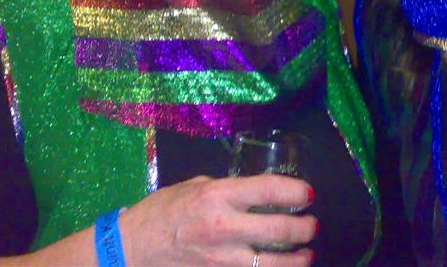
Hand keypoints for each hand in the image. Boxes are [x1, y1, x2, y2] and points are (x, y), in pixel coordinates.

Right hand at [119, 174, 316, 265]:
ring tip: (308, 253)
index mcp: (218, 196)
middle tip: (313, 224)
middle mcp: (224, 227)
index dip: (296, 190)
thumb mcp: (196, 186)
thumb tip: (255, 192)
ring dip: (298, 259)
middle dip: (305, 227)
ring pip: (273, 263)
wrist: (133, 247)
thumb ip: (228, 189)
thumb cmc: (163, 209)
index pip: (269, 190)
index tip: (308, 193)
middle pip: (279, 230)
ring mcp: (223, 258)